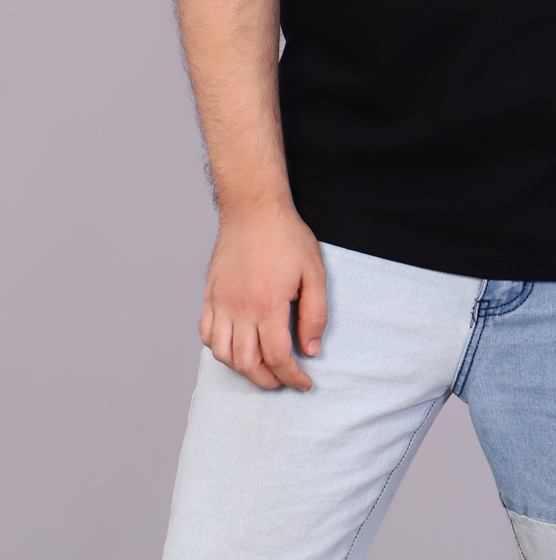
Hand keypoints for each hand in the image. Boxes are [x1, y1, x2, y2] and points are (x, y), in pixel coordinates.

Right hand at [199, 202, 327, 390]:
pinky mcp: (210, 294)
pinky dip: (219, 349)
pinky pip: (206, 334)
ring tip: (261, 367)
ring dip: (242, 369)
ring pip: (222, 354)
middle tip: (284, 379)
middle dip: (268, 380)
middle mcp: (240, 308)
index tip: (304, 382)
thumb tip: (310, 350)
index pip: (277, 357)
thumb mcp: (315, 272)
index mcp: (268, 304)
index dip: (292, 377)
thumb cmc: (286, 236)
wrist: (253, 207)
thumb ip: (315, 314)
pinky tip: (236, 346)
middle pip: (247, 363)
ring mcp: (221, 302)